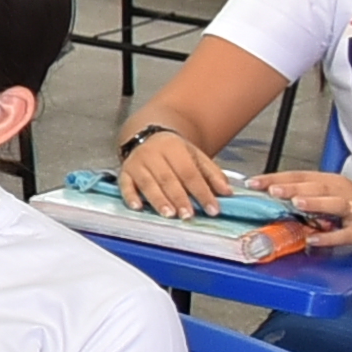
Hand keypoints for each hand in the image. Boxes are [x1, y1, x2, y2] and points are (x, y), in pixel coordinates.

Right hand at [117, 127, 237, 218]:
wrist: (147, 137)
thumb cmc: (174, 152)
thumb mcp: (195, 156)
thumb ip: (212, 174)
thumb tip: (227, 192)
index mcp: (174, 148)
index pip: (190, 173)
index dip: (202, 192)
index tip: (212, 209)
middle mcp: (153, 154)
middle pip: (168, 179)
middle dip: (179, 198)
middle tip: (188, 215)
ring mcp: (136, 163)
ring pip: (148, 183)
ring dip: (158, 200)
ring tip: (169, 214)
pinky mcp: (124, 172)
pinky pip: (125, 184)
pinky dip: (130, 196)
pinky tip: (137, 207)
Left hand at [259, 168, 351, 250]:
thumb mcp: (331, 197)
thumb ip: (306, 196)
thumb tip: (271, 196)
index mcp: (331, 182)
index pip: (300, 176)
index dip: (276, 178)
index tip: (253, 182)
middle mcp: (343, 192)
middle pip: (315, 187)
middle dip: (292, 187)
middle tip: (271, 189)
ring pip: (333, 204)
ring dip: (314, 203)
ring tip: (295, 203)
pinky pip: (345, 234)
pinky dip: (329, 236)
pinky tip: (313, 239)